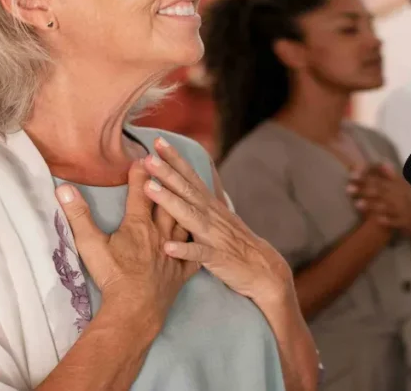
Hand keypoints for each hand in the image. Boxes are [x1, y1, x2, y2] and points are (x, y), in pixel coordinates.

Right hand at [57, 162, 198, 324]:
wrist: (136, 308)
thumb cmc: (112, 275)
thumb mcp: (90, 244)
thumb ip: (78, 215)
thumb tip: (64, 188)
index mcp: (139, 225)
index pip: (140, 193)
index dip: (141, 174)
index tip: (143, 157)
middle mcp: (160, 233)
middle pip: (166, 202)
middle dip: (167, 182)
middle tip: (169, 166)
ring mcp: (173, 251)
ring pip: (184, 222)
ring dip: (185, 207)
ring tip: (189, 194)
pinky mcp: (182, 271)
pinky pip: (194, 254)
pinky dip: (198, 244)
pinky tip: (203, 239)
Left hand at [141, 138, 294, 306]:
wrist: (263, 269)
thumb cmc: (236, 242)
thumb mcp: (220, 215)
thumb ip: (204, 198)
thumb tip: (192, 178)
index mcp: (209, 205)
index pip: (190, 176)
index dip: (175, 159)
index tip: (157, 140)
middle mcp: (210, 215)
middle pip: (186, 189)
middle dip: (167, 172)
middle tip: (148, 157)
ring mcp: (214, 235)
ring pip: (189, 215)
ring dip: (169, 201)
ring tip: (149, 188)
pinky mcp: (217, 257)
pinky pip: (198, 253)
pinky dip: (184, 250)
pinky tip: (167, 247)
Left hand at [347, 163, 410, 239]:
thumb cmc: (408, 203)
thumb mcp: (403, 187)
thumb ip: (391, 176)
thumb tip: (382, 162)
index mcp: (397, 186)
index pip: (379, 178)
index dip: (366, 176)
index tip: (352, 175)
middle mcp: (400, 196)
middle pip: (380, 191)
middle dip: (364, 189)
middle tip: (348, 189)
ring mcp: (403, 210)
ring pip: (386, 206)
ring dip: (372, 205)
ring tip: (357, 205)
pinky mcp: (405, 223)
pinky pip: (396, 222)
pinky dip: (388, 221)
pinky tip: (378, 220)